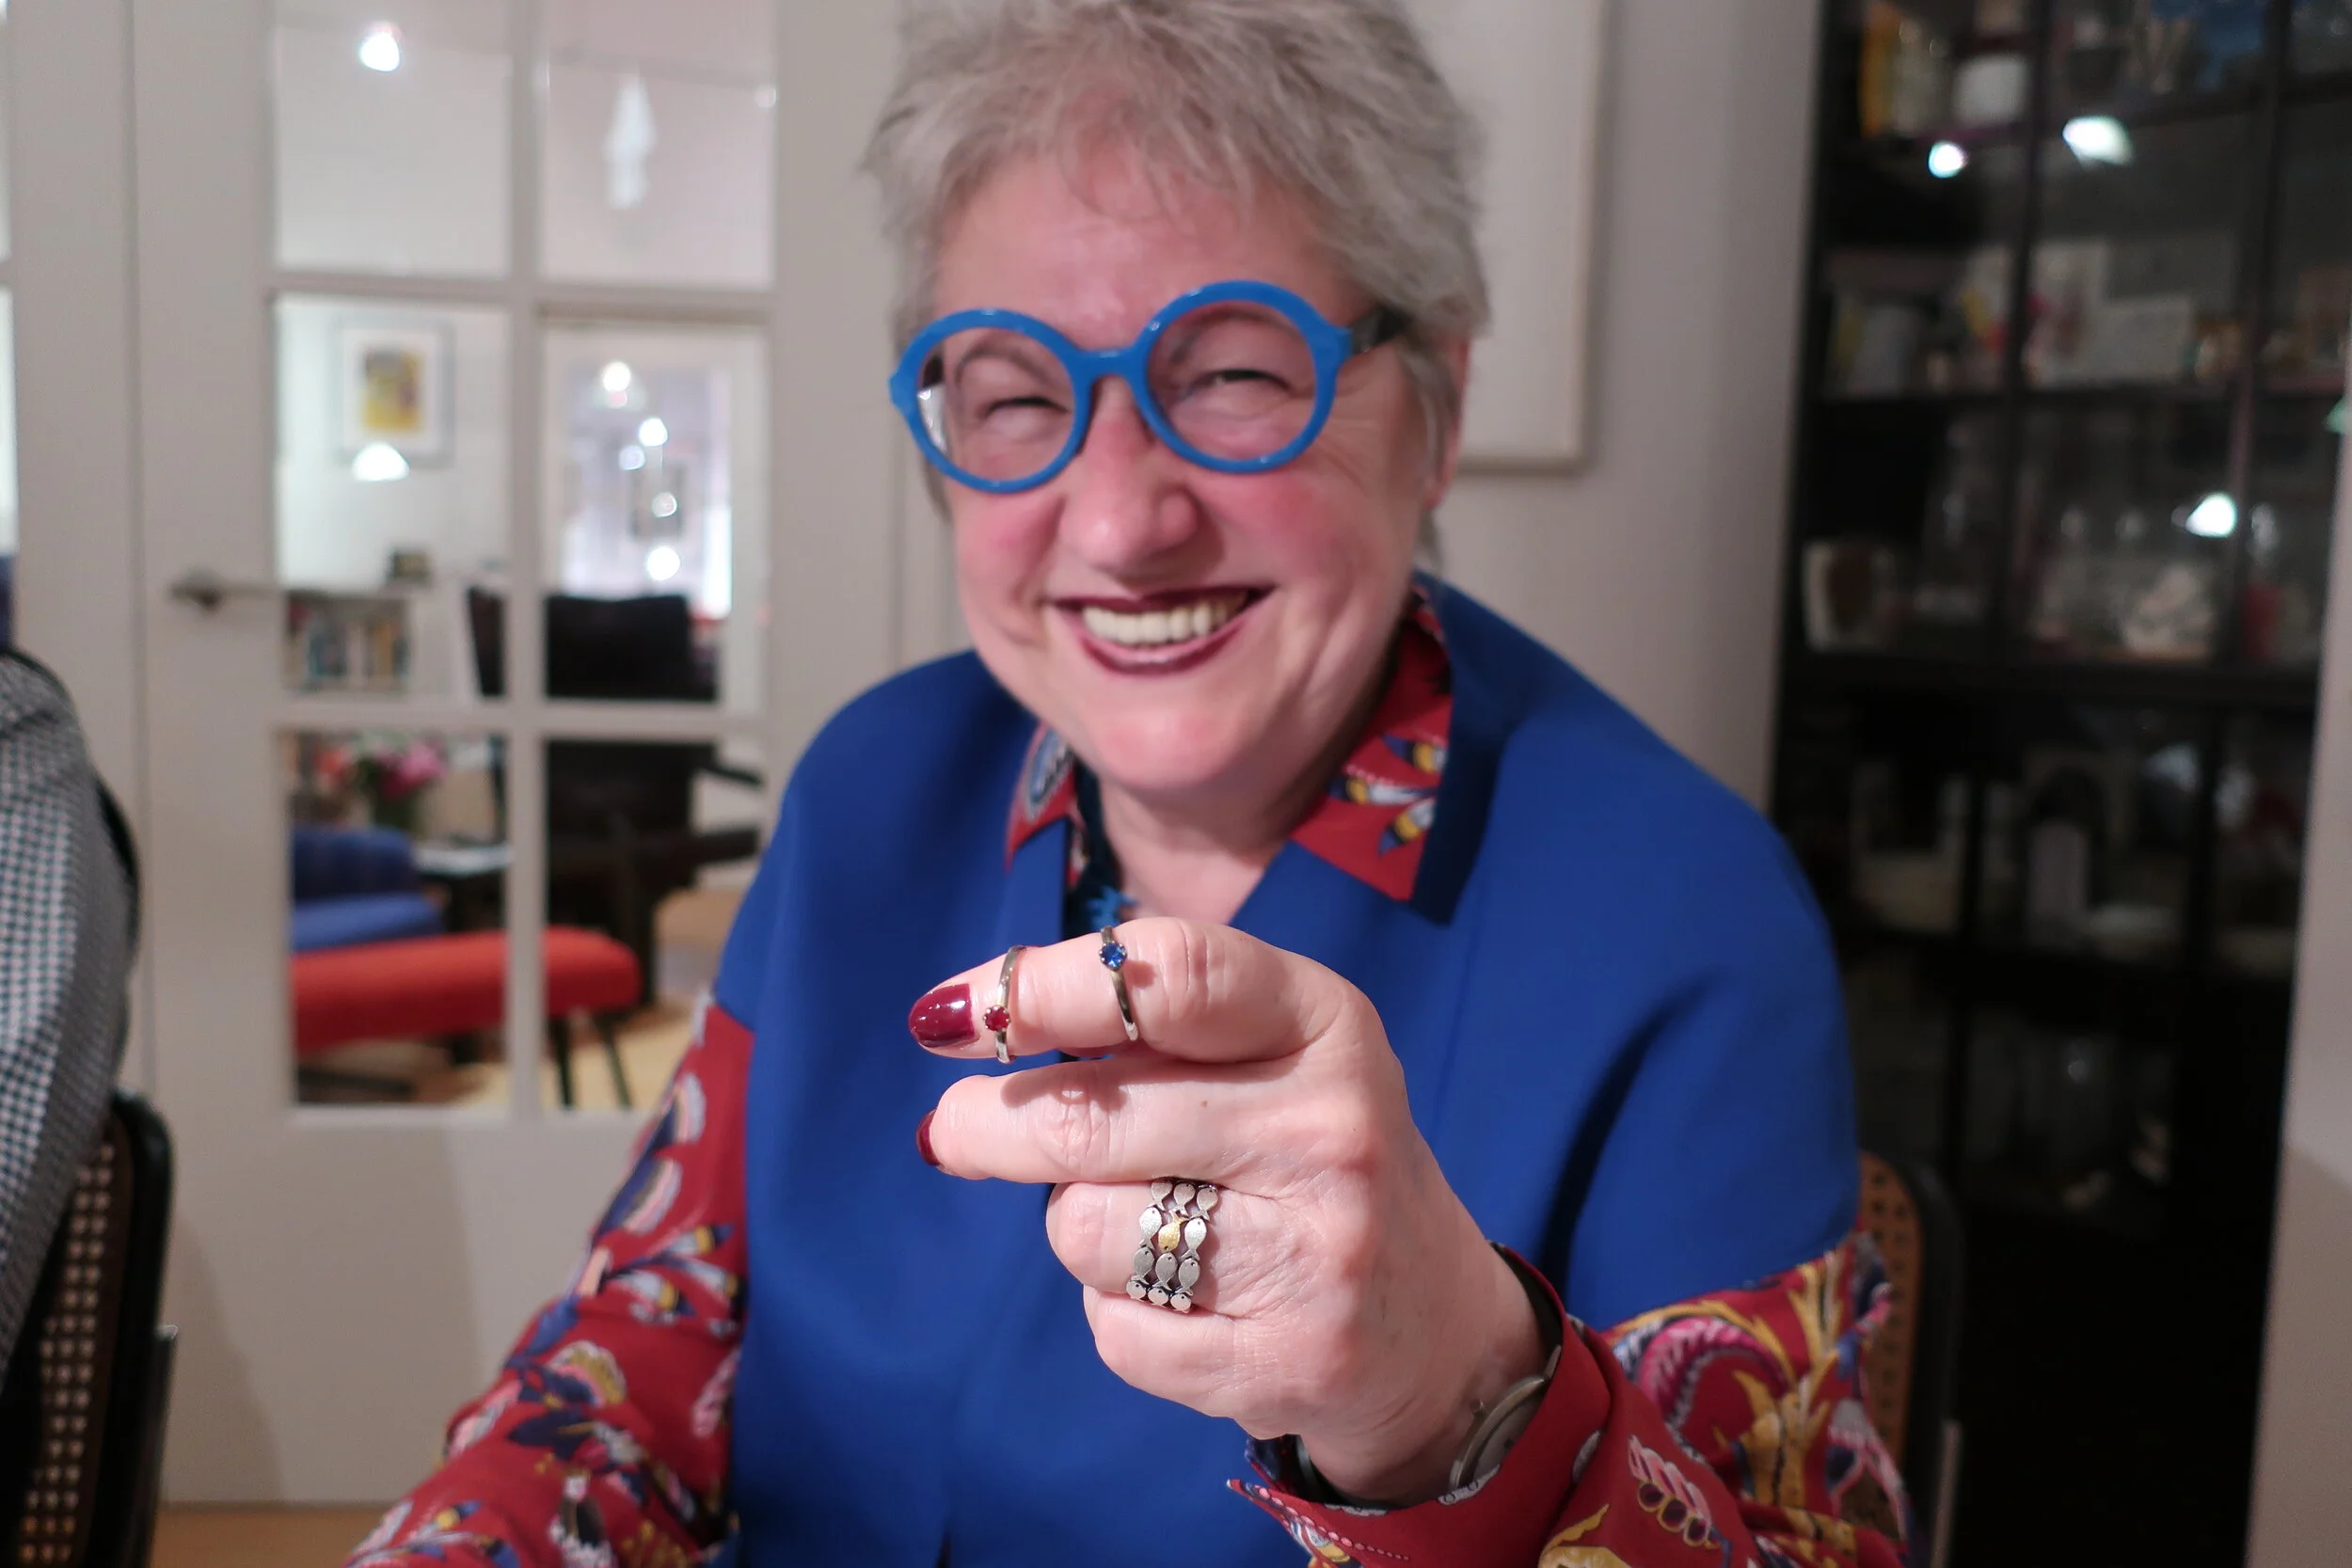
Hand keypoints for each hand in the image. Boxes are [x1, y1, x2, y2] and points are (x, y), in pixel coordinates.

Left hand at [911, 919, 1547, 1503]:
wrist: (1433, 1327)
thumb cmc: (1302, 1156)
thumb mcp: (1266, 1053)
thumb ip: (1141, 1021)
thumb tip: (962, 1020)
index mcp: (1324, 1021)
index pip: (1164, 976)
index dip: (1037, 989)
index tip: (953, 1016)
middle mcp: (1334, 1126)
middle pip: (1091, 1117)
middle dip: (991, 1125)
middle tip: (954, 1129)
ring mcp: (1318, 1250)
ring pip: (1084, 1227)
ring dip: (1079, 1224)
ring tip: (1152, 1226)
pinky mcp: (1288, 1360)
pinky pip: (1115, 1330)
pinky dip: (1117, 1314)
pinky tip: (1184, 1302)